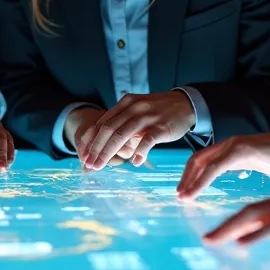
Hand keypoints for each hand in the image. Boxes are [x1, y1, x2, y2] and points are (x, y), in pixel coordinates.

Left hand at [77, 91, 197, 169]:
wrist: (185, 104)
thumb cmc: (158, 112)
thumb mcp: (137, 111)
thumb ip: (122, 123)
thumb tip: (104, 143)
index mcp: (125, 103)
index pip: (102, 123)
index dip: (91, 141)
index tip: (84, 156)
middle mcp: (134, 108)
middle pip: (108, 130)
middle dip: (96, 149)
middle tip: (89, 164)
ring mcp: (147, 116)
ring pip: (122, 135)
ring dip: (108, 152)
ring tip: (101, 166)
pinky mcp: (161, 126)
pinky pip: (147, 140)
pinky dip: (139, 152)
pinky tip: (135, 163)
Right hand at [177, 129, 269, 198]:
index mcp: (239, 149)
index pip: (213, 166)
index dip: (199, 182)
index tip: (188, 197)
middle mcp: (228, 145)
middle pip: (200, 160)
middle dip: (188, 178)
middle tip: (180, 197)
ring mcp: (226, 146)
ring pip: (199, 158)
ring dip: (188, 175)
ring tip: (182, 193)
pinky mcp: (226, 151)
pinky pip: (206, 160)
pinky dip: (196, 172)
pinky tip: (192, 185)